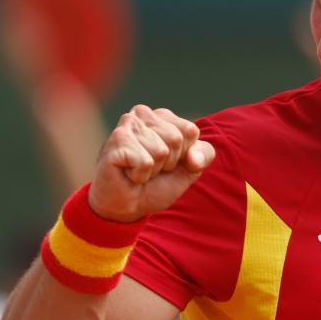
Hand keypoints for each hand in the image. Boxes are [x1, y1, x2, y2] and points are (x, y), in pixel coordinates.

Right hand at [88, 105, 215, 221]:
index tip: (167, 162)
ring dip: (153, 170)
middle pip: (176, 139)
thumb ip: (204, 156)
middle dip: (168, 163)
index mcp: (163, 116)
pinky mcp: (116, 140)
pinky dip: (140, 175)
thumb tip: (194, 157)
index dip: (184, 154)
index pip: (190, 131)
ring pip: (161, 151)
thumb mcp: (190, 169)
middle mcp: (143, 114)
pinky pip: (145, 162)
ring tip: (138, 170)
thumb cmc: (157, 183)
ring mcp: (127, 124)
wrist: (128, 206)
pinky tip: (128, 172)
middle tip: (150, 168)